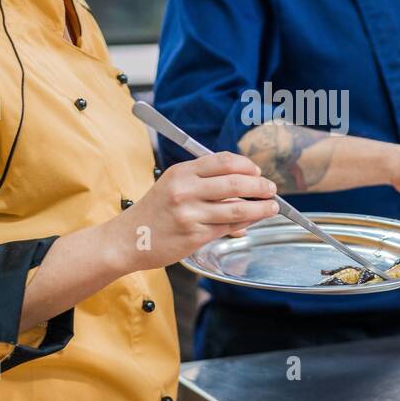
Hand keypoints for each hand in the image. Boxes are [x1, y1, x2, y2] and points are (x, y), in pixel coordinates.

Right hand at [112, 153, 278, 270]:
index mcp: (182, 172)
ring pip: (237, 207)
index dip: (246, 165)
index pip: (223, 161)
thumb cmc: (154, 213)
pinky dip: (244, 224)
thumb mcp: (173, 186)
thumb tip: (241, 187)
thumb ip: (204, 183)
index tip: (257, 171)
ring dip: (260, 207)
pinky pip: (228, 227)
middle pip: (235, 182)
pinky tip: (251, 223)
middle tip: (271, 189)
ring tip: (272, 207)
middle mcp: (186, 190)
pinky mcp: (194, 235)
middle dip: (260, 185)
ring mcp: (190, 213)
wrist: (128, 240)